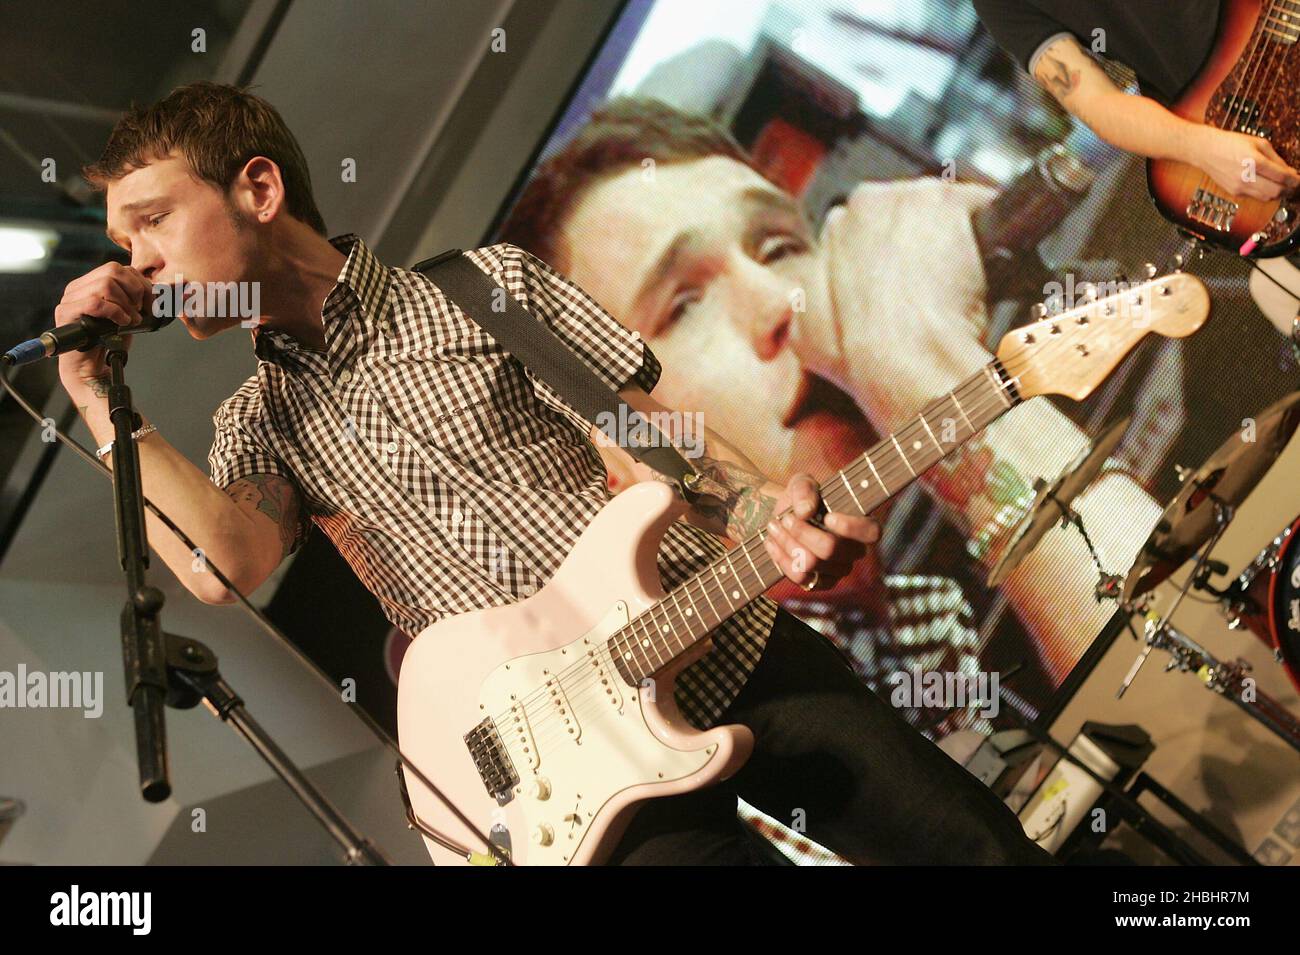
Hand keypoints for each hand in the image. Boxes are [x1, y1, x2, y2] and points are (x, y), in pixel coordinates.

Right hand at [55, 261, 153, 399]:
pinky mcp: (65, 312)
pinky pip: (95, 302)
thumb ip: (141, 301)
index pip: (119, 268)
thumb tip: (176, 291)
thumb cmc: (109, 342)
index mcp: (91, 283)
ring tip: (131, 321)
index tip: (151, 304)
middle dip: (136, 291)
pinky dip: (115, 312)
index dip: (141, 283)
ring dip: (126, 304)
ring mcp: (70, 298)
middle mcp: (78, 287)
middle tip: (141, 311)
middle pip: (113, 270)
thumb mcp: (130, 316)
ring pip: (105, 284)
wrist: (89, 368)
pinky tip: (122, 323)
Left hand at [763, 473, 879, 590]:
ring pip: (810, 563)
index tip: (828, 516)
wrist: (785, 519)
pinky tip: (772, 542)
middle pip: (830, 549)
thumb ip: (805, 489)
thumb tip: (805, 511)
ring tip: (775, 527)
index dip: (850, 527)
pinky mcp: (819, 583)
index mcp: (861, 525)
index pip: (871, 532)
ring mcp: (838, 570)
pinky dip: (781, 558)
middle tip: (786, 518)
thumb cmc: (803, 498)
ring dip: (787, 543)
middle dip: (802, 532)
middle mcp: (854, 551)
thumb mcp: (802, 482)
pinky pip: (799, 577)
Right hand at [814, 179, 993, 435]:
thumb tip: (805, 309)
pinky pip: (985, 207)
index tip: (905, 279)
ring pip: (946, 208)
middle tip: (938, 285)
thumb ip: (807, 305)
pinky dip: (993, 234)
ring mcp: (911, 197)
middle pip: (910, 210)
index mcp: (832, 227)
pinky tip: (989, 269)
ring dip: (958, 237)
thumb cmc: (855, 354)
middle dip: (925, 239)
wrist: (899, 360)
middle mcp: (867, 202)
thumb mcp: (805, 333)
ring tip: (963, 284)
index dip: (892, 254)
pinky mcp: (953, 202)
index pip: (871, 225)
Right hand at [1190, 125, 1299, 200]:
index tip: (1298, 179)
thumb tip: (1288, 171)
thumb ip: (1275, 158)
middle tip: (1294, 185)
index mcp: (1254, 161)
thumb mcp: (1258, 143)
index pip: (1281, 176)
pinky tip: (1267, 185)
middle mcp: (1246, 177)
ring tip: (1283, 187)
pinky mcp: (1234, 192)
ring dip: (1277, 193)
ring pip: (1266, 197)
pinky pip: (1255, 196)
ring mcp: (1239, 186)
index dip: (1294, 180)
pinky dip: (1264, 192)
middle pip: (1275, 191)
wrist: (1206, 151)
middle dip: (1288, 190)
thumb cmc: (1230, 143)